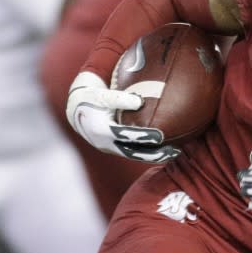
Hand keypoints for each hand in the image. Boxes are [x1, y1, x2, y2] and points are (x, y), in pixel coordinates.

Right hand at [66, 71, 180, 162]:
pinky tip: (165, 150)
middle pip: (133, 153)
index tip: (160, 136)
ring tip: (174, 153)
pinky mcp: (114, 148)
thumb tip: (140, 102)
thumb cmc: (91, 98)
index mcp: (101, 130)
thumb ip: (120, 98)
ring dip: (154, 157)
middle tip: (174, 151)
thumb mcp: (102, 95)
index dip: (143, 137)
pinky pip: (133, 153)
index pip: (126, 136)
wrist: (77, 110)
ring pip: (135, 156)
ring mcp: (110, 148)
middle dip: (154, 154)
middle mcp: (105, 143)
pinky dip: (148, 153)